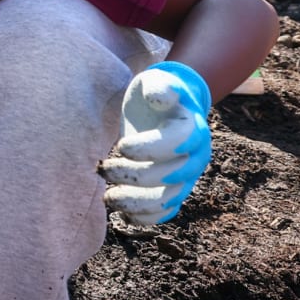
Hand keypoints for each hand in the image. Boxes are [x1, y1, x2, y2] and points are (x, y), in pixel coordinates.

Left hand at [101, 61, 212, 225]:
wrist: (165, 110)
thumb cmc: (156, 94)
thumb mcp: (156, 82)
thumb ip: (160, 86)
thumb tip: (160, 98)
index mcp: (193, 128)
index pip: (178, 142)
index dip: (149, 147)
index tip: (121, 146)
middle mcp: (195, 157)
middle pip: (170, 176)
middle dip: (133, 176)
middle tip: (103, 168)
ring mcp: (186, 177)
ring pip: (167, 199)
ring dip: (136, 202)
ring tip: (108, 196)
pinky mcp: (174, 190)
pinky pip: (166, 212)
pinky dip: (145, 217)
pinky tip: (123, 213)